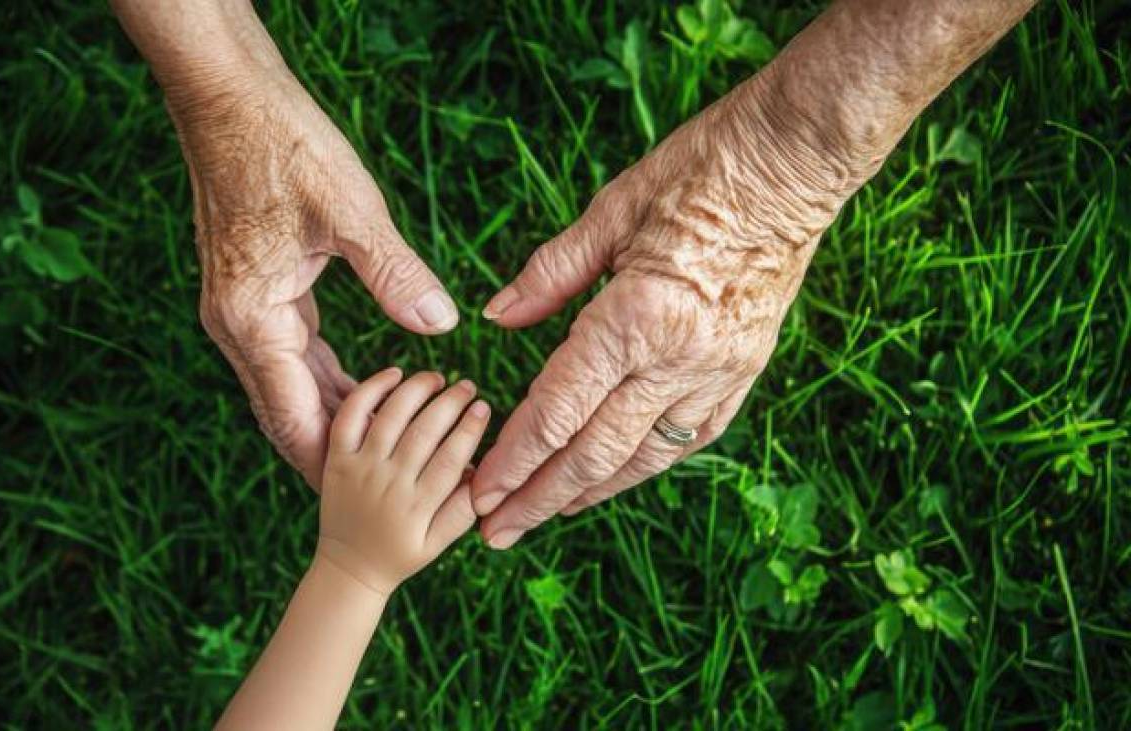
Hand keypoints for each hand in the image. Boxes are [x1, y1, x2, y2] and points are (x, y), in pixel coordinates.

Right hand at [168, 60, 458, 485]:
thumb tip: (442, 327)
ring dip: (337, 417)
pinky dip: (329, 378)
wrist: (227, 100)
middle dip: (339, 454)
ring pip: (290, 387)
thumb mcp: (348, 210)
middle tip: (390, 492)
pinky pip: (292, 355)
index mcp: (251, 319)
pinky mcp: (254, 293)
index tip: (371, 502)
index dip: (334, 464)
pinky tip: (370, 390)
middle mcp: (238, 326)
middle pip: (288, 414)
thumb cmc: (282, 146)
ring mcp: (242, 311)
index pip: (292, 418)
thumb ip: (394, 273)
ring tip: (390, 455)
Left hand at [317, 369, 489, 594]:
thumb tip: (485, 473)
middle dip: (451, 403)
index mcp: (417, 507)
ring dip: (417, 391)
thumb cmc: (401, 554)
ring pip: (390, 418)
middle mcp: (388, 485)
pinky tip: (394, 374)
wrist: (348, 568)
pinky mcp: (336, 459)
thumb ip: (463, 511)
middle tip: (468, 386)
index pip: (451, 458)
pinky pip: (350, 416)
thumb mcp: (439, 543)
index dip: (470, 428)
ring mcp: (359, 470)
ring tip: (437, 379)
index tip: (484, 407)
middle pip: (424, 432)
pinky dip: (371, 390)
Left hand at [472, 74, 850, 547]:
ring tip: (546, 514)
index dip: (514, 458)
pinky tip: (616, 476)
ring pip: (644, 457)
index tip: (480, 493)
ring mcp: (718, 371)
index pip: (559, 410)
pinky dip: (647, 463)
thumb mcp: (613, 210)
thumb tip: (498, 318)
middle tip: (495, 533)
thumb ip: (551, 273)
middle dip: (539, 497)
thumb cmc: (700, 171)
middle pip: (595, 452)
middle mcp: (679, 359)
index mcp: (636, 317)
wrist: (795, 164)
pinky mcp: (744, 370)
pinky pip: (691, 438)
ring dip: (590, 491)